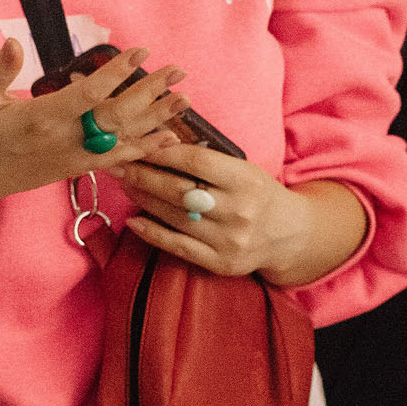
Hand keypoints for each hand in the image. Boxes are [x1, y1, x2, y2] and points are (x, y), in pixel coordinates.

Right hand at [0, 38, 186, 210]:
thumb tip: (13, 42)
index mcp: (41, 119)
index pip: (87, 95)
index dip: (116, 73)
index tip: (139, 53)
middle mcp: (64, 140)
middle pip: (116, 116)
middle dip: (150, 93)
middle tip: (178, 71)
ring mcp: (74, 157)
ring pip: (124, 138)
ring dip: (156, 119)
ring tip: (185, 101)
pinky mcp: (77, 167)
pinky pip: (118, 159)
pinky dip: (145, 148)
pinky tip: (169, 137)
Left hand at [114, 143, 315, 279]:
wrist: (288, 235)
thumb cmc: (257, 194)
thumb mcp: (243, 170)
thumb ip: (209, 160)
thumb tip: (160, 142)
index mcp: (246, 181)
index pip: (196, 162)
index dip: (162, 152)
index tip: (138, 143)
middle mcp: (238, 212)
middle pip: (179, 191)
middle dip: (143, 175)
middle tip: (119, 163)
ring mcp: (229, 240)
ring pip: (174, 217)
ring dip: (143, 199)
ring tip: (125, 183)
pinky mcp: (220, 263)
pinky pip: (177, 246)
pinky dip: (151, 232)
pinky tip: (133, 219)